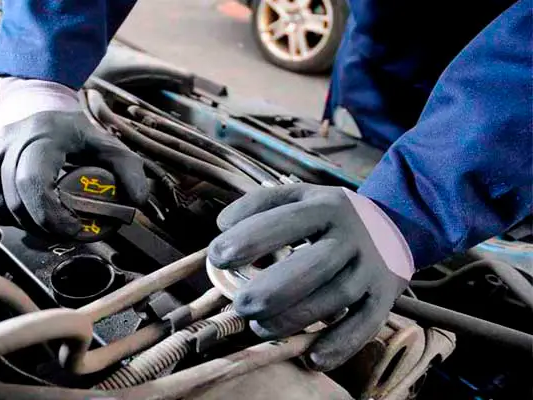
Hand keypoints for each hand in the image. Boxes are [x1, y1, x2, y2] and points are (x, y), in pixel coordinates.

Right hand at [0, 78, 147, 237]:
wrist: (34, 95)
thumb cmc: (69, 125)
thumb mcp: (105, 141)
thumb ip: (128, 169)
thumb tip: (137, 201)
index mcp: (41, 137)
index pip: (33, 184)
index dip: (50, 216)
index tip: (72, 228)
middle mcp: (8, 142)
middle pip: (14, 203)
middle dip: (41, 227)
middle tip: (63, 230)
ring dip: (19, 223)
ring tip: (43, 222)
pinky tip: (17, 213)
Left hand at [208, 184, 413, 370]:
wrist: (393, 226)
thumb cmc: (327, 216)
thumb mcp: (301, 196)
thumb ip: (261, 204)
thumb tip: (224, 225)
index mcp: (327, 206)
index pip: (288, 219)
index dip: (251, 238)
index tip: (218, 256)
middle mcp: (353, 236)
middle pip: (314, 264)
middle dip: (272, 289)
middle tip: (240, 304)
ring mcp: (372, 267)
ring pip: (335, 298)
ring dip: (294, 319)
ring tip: (259, 327)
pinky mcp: (384, 297)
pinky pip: (366, 324)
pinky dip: (340, 345)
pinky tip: (312, 358)